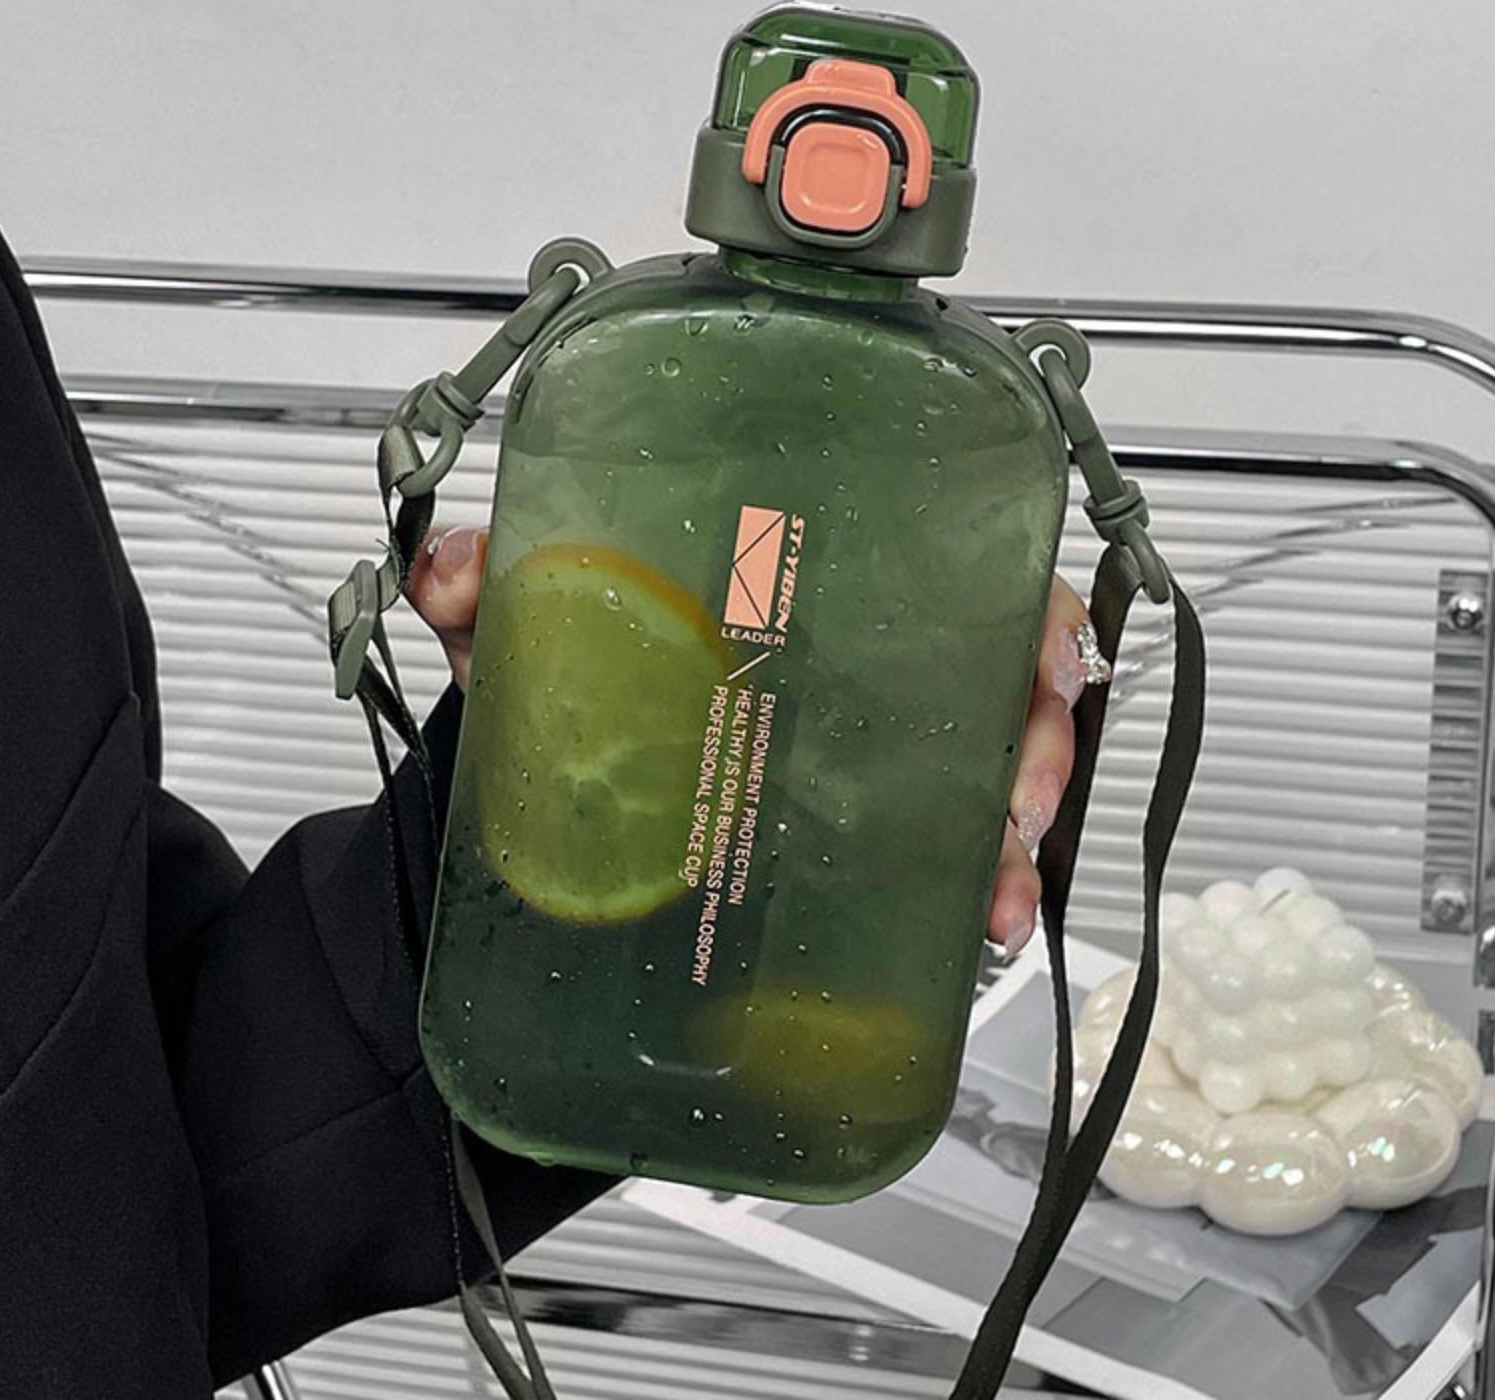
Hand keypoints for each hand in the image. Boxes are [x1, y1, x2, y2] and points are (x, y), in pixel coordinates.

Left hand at [411, 527, 1087, 958]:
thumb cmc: (557, 692)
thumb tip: (456, 569)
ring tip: (995, 882)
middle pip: (998, 676)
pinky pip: (938, 856)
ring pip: (988, 772)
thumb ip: (479, 584)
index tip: (1036, 648)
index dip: (1014, 602)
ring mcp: (859, 763)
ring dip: (1013, 827)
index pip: (943, 569)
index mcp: (801, 595)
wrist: (536, 809)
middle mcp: (853, 674)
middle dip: (1038, 733)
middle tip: (1018, 793)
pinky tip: (968, 926)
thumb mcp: (519, 632)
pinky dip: (968, 889)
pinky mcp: (844, 844)